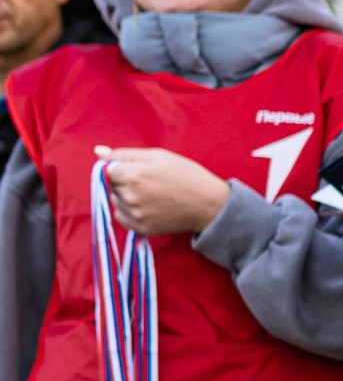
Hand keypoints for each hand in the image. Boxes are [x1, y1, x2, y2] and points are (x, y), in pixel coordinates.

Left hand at [96, 147, 230, 235]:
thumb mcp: (158, 156)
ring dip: (126, 196)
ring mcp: (135, 214)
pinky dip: (129, 211)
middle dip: (124, 182)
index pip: (107, 170)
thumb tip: (97, 152)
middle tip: (149, 182)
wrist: (208, 204)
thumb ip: (124, 154)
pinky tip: (148, 206)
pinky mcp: (141, 228)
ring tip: (150, 194)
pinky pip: (121, 217)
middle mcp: (130, 196)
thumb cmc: (186, 175)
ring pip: (116, 201)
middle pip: (112, 186)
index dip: (122, 168)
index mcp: (133, 175)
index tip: (139, 169)